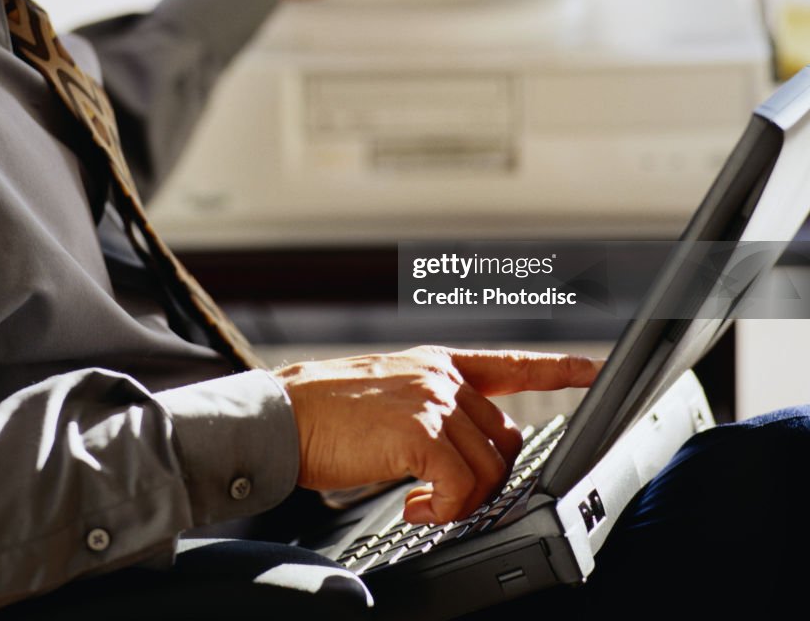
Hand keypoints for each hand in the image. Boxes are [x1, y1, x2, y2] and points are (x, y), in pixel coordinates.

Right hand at [272, 345, 600, 524]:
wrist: (282, 413)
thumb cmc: (324, 412)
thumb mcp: (388, 395)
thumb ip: (430, 410)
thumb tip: (455, 455)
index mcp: (436, 365)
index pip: (510, 364)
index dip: (557, 367)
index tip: (592, 367)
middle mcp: (441, 377)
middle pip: (504, 438)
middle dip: (483, 476)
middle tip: (438, 495)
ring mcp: (433, 400)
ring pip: (488, 468)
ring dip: (458, 500)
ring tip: (418, 503)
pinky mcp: (420, 431)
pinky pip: (462, 487)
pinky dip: (444, 510)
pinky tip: (413, 508)